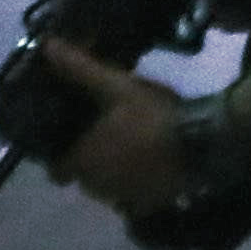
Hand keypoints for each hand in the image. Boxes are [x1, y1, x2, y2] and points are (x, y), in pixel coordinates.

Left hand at [36, 40, 192, 213]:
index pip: (58, 169)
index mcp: (83, 160)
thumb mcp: (116, 86)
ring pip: (112, 190)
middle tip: (108, 143)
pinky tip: (154, 170)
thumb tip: (46, 44)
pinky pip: (138, 200)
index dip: (62, 157)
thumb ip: (80, 69)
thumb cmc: (153, 116)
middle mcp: (99, 186)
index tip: (73, 142)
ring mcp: (128, 199)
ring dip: (116, 176)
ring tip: (134, 155)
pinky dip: (141, 187)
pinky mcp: (154, 204)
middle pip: (86, 180)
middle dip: (93, 165)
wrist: (205, 144)